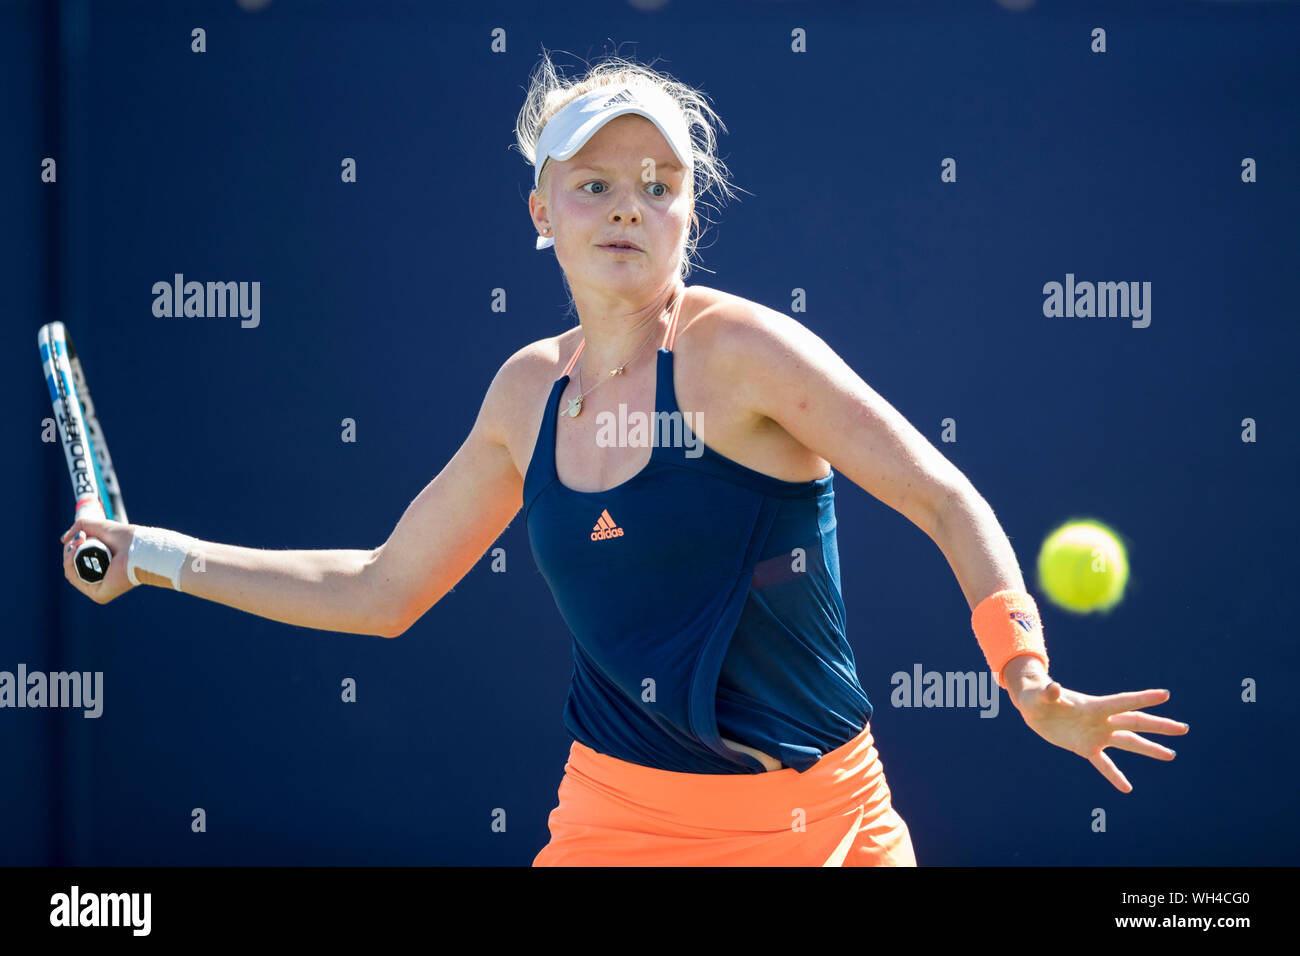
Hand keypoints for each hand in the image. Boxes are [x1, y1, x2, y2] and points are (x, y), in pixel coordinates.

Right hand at [60, 516, 137, 604]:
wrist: (140, 547)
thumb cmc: (125, 538)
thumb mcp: (99, 526)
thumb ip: (80, 526)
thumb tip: (63, 540)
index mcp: (100, 566)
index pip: (77, 560)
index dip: (72, 547)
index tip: (80, 535)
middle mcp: (99, 578)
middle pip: (72, 566)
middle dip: (70, 550)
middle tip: (81, 538)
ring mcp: (98, 588)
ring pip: (71, 572)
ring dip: (68, 556)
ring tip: (78, 543)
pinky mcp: (98, 594)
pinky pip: (75, 580)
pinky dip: (71, 565)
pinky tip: (75, 553)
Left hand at [1012, 680, 1188, 792]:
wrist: (1033, 707)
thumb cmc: (1036, 695)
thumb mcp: (1040, 695)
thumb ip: (1049, 692)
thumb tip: (1054, 688)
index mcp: (1093, 706)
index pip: (1122, 702)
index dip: (1143, 698)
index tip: (1165, 695)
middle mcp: (1100, 721)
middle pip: (1134, 723)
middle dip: (1158, 726)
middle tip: (1183, 728)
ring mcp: (1096, 735)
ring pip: (1127, 743)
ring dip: (1149, 749)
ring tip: (1171, 755)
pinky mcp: (1085, 747)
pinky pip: (1103, 764)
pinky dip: (1114, 775)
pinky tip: (1127, 788)